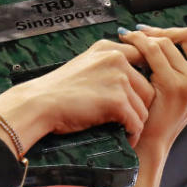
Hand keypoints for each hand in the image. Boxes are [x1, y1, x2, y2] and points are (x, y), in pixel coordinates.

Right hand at [0, 40, 155, 156]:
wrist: (39, 103)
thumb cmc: (58, 90)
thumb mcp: (84, 65)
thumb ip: (107, 65)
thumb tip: (131, 76)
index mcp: (107, 48)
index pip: (143, 58)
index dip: (146, 78)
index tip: (141, 95)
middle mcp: (115, 58)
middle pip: (147, 85)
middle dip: (140, 105)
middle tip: (131, 118)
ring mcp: (117, 78)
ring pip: (144, 106)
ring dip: (136, 121)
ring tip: (126, 130)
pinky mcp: (116, 100)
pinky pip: (136, 122)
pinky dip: (132, 133)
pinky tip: (125, 138)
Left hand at [117, 25, 186, 186]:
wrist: (148, 141)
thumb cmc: (159, 112)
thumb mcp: (182, 89)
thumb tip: (171, 31)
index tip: (185, 36)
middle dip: (167, 31)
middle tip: (147, 34)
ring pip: (168, 41)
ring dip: (146, 37)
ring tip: (131, 38)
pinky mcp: (173, 86)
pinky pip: (153, 50)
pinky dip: (137, 43)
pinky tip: (128, 44)